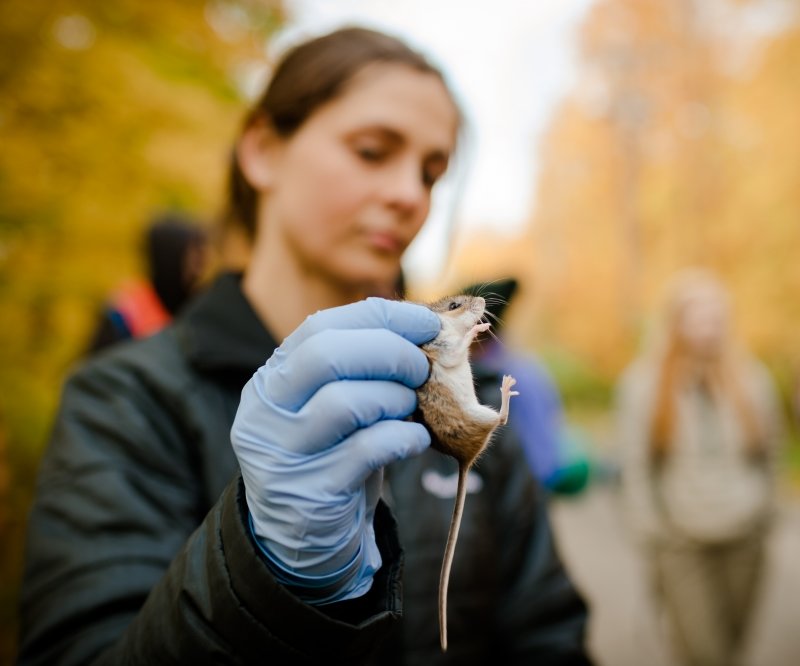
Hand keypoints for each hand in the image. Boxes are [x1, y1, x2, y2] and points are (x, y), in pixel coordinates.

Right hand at [231, 297, 439, 602]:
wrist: (302, 541)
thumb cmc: (330, 457)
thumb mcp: (333, 407)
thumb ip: (362, 370)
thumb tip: (423, 332)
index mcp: (272, 380)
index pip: (321, 327)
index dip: (380, 318)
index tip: (425, 322)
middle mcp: (266, 412)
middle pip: (328, 355)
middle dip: (389, 353)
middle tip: (421, 370)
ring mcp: (282, 454)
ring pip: (346, 401)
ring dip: (395, 398)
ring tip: (411, 410)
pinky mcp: (311, 493)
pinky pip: (368, 450)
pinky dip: (404, 437)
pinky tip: (415, 440)